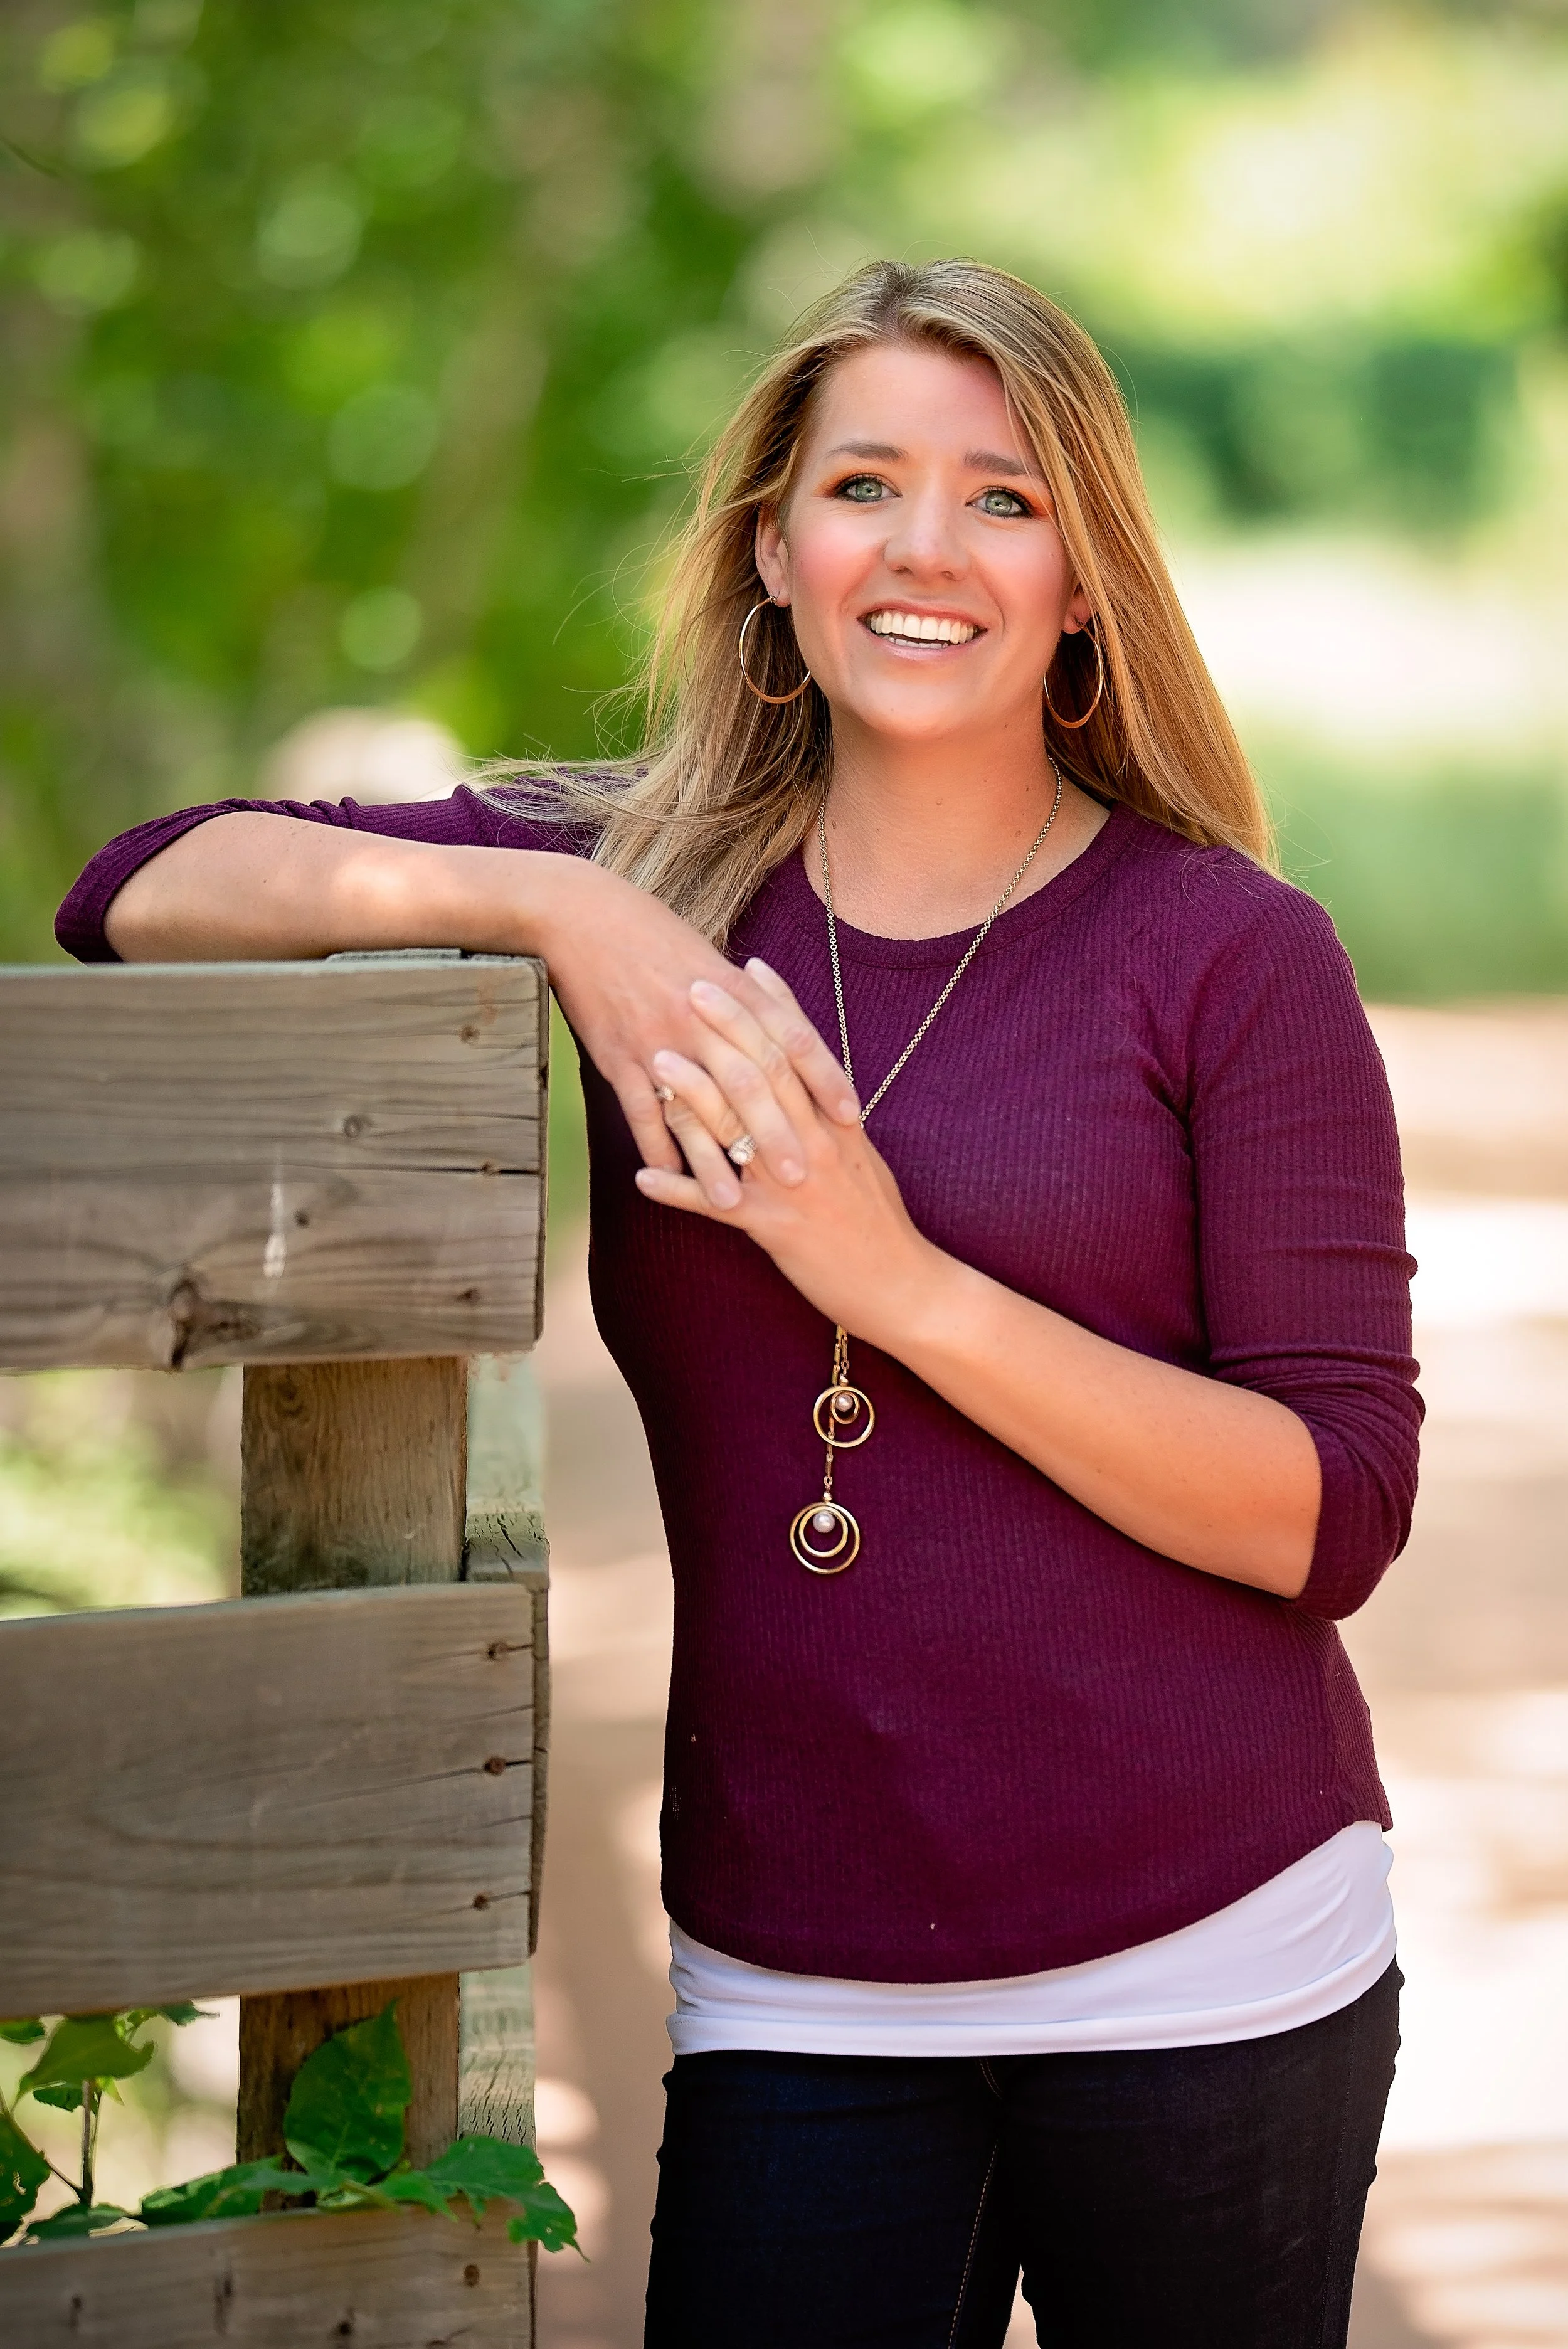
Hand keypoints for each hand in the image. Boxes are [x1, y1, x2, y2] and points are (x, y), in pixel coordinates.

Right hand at [533, 860, 858, 1177]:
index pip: (792, 1040)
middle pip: (751, 1085)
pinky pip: (641, 1110)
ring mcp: (659, 1039)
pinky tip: (666, 1177)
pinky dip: (655, 1147)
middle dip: (778, 1135)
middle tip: (803, 1179)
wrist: (583, 918)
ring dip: (715, 1160)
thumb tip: (781, 1020)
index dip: (824, 1079)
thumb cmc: (650, 935)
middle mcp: (703, 1018)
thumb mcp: (709, 958)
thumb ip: (747, 995)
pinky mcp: (618, 1055)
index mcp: (733, 990)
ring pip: (696, 1109)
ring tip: (734, 1202)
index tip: (850, 1117)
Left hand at [634, 959, 940, 1342]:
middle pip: (765, 1071)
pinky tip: (641, 1177)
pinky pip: (717, 1205)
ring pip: (739, 1127)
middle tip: (690, 987)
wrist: (903, 1286)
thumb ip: (833, 1120)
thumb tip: (810, 1082)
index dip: (773, 1007)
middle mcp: (816, 1143)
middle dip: (726, 1027)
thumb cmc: (876, 1222)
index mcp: (838, 1123)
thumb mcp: (859, 1159)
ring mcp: (793, 1183)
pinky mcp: (776, 1227)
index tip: (746, 966)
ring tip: (655, 1060)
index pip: (803, 1050)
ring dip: (693, 1093)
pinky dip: (679, 1190)